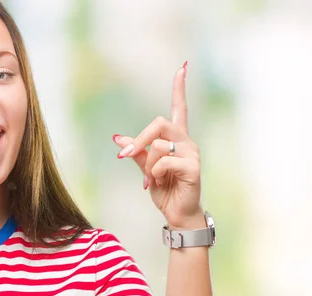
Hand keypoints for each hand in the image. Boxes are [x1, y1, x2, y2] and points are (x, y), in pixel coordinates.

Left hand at [113, 62, 203, 228]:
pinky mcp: (193, 166)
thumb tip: (117, 137)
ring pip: (157, 144)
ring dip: (146, 165)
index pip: (179, 108)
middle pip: (159, 123)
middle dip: (139, 140)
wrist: (177, 213)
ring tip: (152, 180)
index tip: (183, 67)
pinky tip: (160, 183)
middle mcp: (186, 141)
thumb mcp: (146, 169)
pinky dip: (154, 173)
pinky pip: (163, 160)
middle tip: (124, 156)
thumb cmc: (165, 190)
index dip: (180, 88)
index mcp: (176, 139)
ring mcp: (192, 152)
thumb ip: (136, 152)